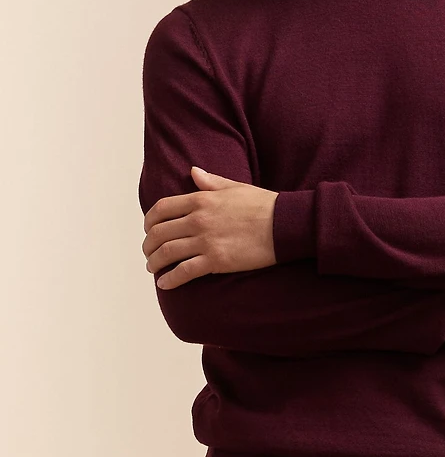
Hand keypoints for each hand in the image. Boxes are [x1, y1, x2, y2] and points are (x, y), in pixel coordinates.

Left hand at [142, 166, 278, 289]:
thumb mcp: (235, 187)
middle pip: (159, 233)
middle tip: (149, 253)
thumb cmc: (264, 205)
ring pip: (166, 253)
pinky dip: (170, 280)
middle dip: (148, 245)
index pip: (161, 209)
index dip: (149, 221)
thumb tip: (193, 171)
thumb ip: (211, 181)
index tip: (148, 230)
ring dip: (154, 263)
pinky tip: (165, 284)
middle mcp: (198, 219)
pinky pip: (183, 272)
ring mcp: (205, 241)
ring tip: (153, 269)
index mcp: (201, 199)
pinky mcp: (216, 261)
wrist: (284, 225)